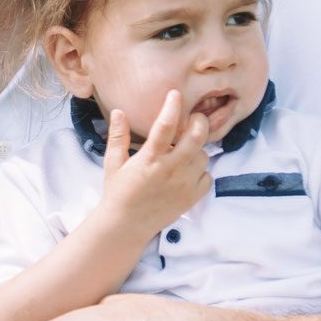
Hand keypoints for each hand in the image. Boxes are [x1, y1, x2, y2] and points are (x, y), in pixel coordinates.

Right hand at [101, 92, 209, 231]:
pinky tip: (187, 171)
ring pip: (204, 155)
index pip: (166, 126)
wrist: (126, 226)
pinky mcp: (192, 198)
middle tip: (194, 118)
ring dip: (197, 149)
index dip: (173, 106)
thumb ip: (118, 136)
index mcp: (149, 159)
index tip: (175, 94)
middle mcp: (170, 170)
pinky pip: (208, 176)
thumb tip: (119, 111)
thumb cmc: (118, 192)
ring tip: (184, 150)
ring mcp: (184, 185)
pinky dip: (201, 170)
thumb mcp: (113, 163)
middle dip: (199, 122)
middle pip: (197, 137)